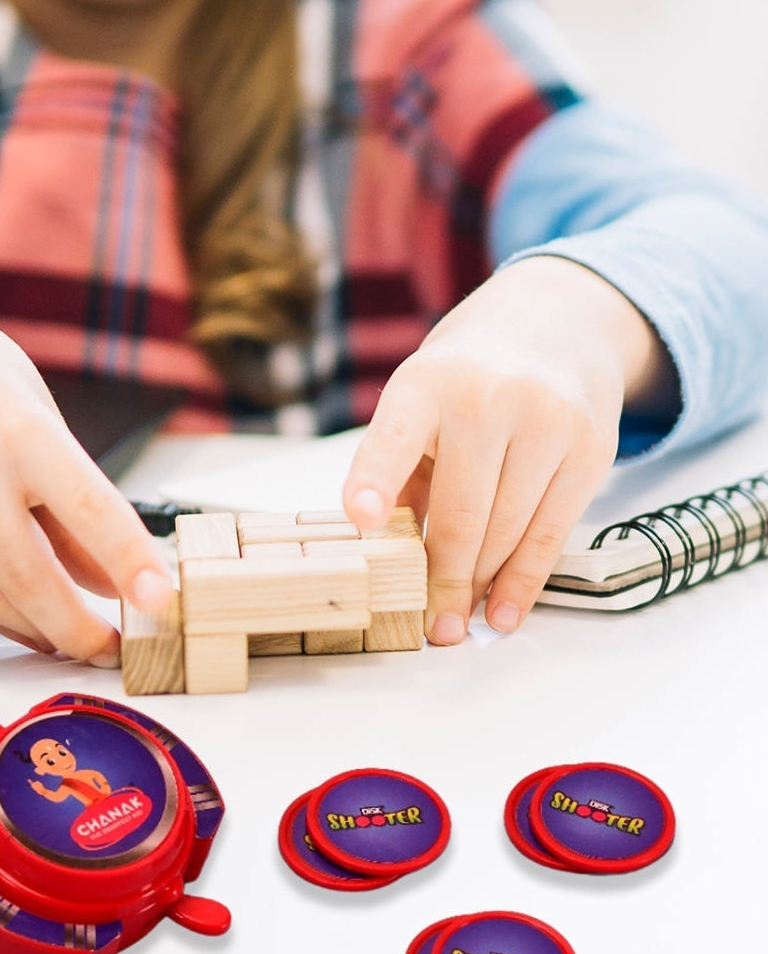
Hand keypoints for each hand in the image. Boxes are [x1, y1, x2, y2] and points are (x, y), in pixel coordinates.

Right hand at [0, 277, 173, 664]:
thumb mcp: (42, 415)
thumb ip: (76, 501)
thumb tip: (111, 577)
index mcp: (18, 431)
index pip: (90, 512)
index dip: (130, 565)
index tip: (161, 602)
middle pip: (32, 581)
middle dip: (81, 632)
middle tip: (112, 648)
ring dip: (39, 631)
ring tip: (74, 638)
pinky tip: (21, 611)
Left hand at [342, 257, 675, 642]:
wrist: (552, 327)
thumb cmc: (463, 382)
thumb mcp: (416, 406)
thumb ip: (399, 472)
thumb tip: (387, 552)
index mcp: (426, 384)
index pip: (395, 437)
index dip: (376, 479)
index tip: (363, 518)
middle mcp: (488, 398)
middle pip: (463, 512)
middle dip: (442, 579)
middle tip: (429, 626)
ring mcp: (547, 421)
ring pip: (509, 530)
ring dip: (480, 586)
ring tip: (458, 622)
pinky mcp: (591, 448)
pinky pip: (552, 533)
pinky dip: (524, 581)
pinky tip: (503, 612)